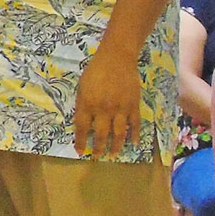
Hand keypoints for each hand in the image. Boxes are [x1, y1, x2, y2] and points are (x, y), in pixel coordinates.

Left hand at [73, 45, 142, 160]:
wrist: (117, 58)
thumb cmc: (95, 71)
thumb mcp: (81, 87)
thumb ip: (82, 105)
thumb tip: (83, 122)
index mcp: (87, 104)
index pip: (82, 128)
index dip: (80, 141)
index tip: (80, 151)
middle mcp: (103, 110)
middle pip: (101, 134)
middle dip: (98, 148)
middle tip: (97, 157)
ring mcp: (120, 109)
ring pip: (119, 133)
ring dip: (116, 146)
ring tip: (113, 155)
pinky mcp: (133, 105)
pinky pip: (135, 124)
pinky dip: (134, 135)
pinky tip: (133, 143)